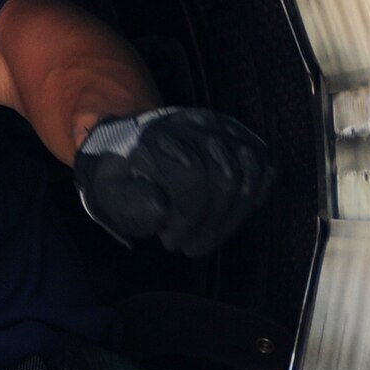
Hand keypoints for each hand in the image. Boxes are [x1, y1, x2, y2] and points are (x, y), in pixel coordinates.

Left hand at [74, 107, 272, 257]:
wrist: (131, 145)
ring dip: (230, 218)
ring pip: (247, 176)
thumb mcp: (109, 193)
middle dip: (209, 223)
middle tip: (189, 246)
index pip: (191, 176)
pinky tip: (228, 218)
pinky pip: (260, 169)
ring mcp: (221, 127)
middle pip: (224, 178)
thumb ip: (129, 203)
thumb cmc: (121, 176)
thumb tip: (161, 209)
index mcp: (158, 135)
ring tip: (206, 237)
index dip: (187, 217)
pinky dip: (250, 199)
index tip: (171, 241)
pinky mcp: (240, 137)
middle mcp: (194, 124)